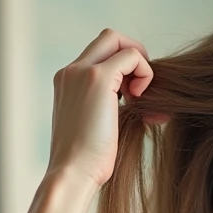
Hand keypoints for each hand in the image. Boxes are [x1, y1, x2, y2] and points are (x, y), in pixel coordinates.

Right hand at [45, 29, 167, 191]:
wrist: (72, 174)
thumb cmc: (86, 162)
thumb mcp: (94, 126)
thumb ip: (107, 106)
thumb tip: (137, 98)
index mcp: (67, 82)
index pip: (99, 54)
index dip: (123, 67)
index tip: (133, 96)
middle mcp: (71, 72)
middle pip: (109, 38)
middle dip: (134, 57)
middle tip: (143, 89)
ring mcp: (82, 73)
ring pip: (119, 42)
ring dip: (140, 66)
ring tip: (141, 101)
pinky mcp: (98, 79)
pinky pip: (131, 56)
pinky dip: (145, 74)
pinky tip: (141, 102)